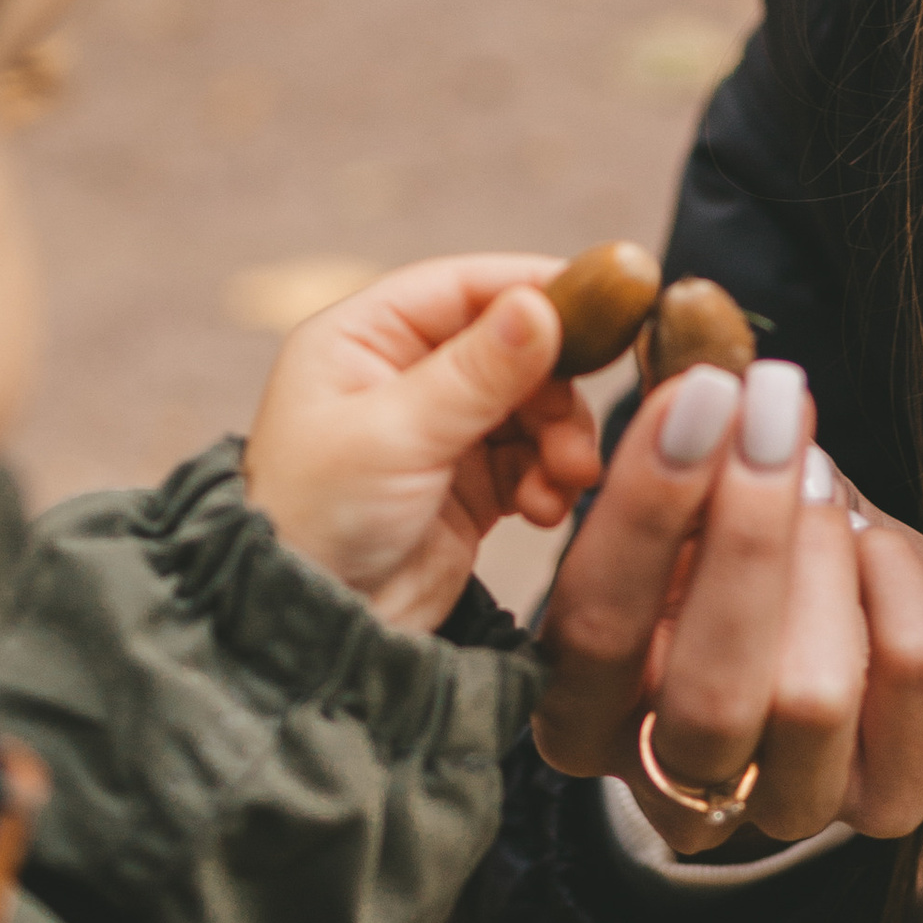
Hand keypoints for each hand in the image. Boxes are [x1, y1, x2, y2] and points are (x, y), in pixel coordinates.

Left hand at [243, 255, 603, 631]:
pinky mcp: (466, 486)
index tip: (609, 307)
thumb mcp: (396, 438)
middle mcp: (399, 374)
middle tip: (575, 434)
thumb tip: (540, 303)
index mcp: (361, 339)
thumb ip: (475, 373)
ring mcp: (436, 431)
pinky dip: (550, 478)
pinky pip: (532, 459)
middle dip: (555, 387)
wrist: (314, 634)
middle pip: (511, 345)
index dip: (536, 289)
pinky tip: (544, 509)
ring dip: (560, 438)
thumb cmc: (318, 523)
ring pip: (532, 405)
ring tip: (565, 481)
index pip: (463, 287)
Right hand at [529, 360, 922, 852]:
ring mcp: (789, 806)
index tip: (697, 396)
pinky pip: (914, 679)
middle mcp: (677, 787)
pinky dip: (902, 584)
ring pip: (810, 698)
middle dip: (749, 533)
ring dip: (821, 557)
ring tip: (817, 475)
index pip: (598, 629)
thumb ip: (685, 410)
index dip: (647, 509)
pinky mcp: (894, 794)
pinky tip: (877, 541)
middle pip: (710, 689)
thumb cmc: (734, 556)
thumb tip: (693, 303)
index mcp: (583, 719)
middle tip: (776, 409)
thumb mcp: (694, 489)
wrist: (832, 632)